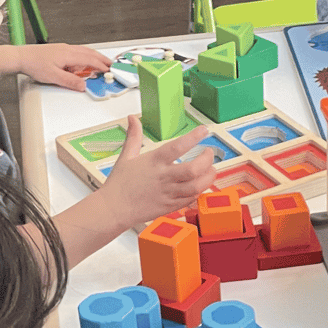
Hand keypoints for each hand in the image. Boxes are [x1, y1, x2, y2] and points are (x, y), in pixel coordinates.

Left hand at [9, 43, 111, 90]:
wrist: (22, 57)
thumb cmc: (34, 64)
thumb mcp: (54, 77)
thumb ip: (71, 81)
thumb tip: (84, 85)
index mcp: (68, 55)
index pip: (90, 60)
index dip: (102, 66)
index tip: (110, 71)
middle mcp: (68, 49)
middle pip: (90, 53)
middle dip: (103, 59)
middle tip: (112, 65)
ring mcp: (64, 49)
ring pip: (85, 52)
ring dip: (95, 57)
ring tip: (102, 63)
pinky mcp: (60, 51)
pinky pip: (78, 53)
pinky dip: (87, 57)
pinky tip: (86, 63)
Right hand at [100, 116, 215, 231]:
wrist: (114, 209)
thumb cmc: (119, 184)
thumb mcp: (126, 156)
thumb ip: (133, 136)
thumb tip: (132, 118)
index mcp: (154, 161)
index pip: (178, 146)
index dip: (193, 137)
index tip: (204, 130)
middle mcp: (164, 177)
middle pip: (193, 169)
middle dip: (207, 160)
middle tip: (209, 153)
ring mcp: (169, 193)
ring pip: (196, 186)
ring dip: (208, 177)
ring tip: (211, 170)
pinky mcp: (171, 206)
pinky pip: (191, 199)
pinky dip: (200, 191)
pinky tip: (201, 184)